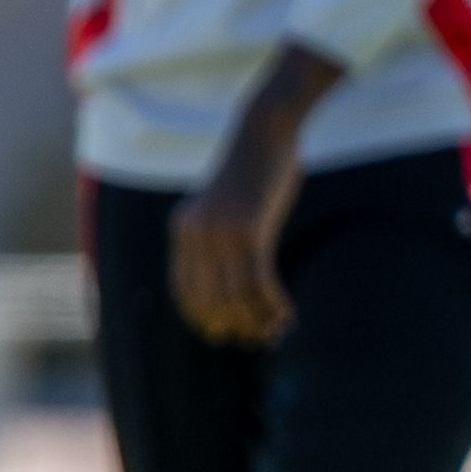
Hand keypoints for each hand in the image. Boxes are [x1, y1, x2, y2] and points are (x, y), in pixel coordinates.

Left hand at [167, 68, 323, 346]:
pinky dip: (273, 305)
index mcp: (182, 228)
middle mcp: (195, 233)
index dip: (201, 318)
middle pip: (210, 299)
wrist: (264, 132)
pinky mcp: (249, 230)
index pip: (183, 289)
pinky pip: (259, 282)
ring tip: (276, 331)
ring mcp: (220, 232)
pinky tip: (288, 316)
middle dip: (234, 326)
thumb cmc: (250, 170)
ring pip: (236, 296)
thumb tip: (229, 283)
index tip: (221, 334)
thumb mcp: (223, 205)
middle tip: (257, 339)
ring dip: (258, 321)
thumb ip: (217, 237)